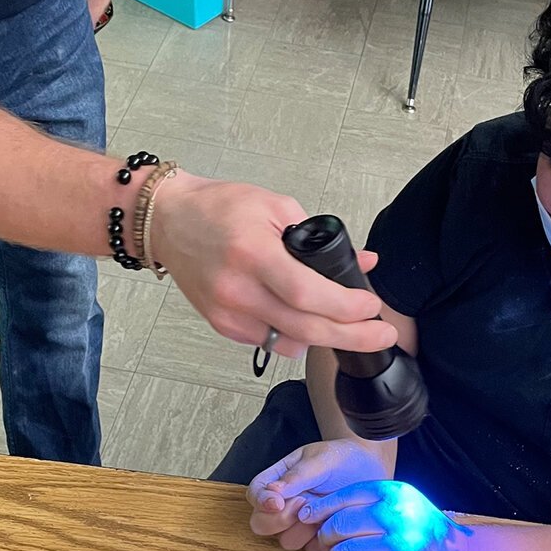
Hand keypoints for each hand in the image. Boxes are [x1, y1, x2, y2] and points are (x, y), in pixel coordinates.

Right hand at [149, 171, 397, 357]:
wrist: (168, 221)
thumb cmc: (220, 207)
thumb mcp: (275, 206)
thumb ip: (320, 236)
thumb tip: (363, 261)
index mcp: (253, 252)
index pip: (307, 293)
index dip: (345, 307)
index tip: (371, 306)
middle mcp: (237, 289)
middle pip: (304, 329)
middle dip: (352, 338)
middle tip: (382, 335)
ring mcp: (227, 313)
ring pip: (288, 343)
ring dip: (324, 339)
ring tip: (348, 326)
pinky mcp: (221, 325)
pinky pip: (268, 343)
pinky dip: (294, 337)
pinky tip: (308, 322)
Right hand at [246, 440, 392, 550]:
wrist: (373, 468)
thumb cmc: (344, 458)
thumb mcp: (321, 459)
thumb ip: (297, 475)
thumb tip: (272, 491)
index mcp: (279, 479)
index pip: (256, 493)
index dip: (261, 502)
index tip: (277, 503)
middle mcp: (286, 503)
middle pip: (261, 524)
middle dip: (280, 520)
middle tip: (304, 504)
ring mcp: (302, 524)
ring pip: (286, 541)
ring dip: (303, 530)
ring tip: (324, 511)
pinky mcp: (320, 539)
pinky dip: (322, 541)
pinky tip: (334, 524)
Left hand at [299, 481, 470, 550]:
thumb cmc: (419, 529)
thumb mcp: (401, 503)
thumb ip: (368, 501)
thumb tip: (317, 509)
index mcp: (396, 494)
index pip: (347, 496)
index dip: (321, 507)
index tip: (306, 516)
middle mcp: (398, 517)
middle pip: (341, 525)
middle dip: (326, 536)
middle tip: (325, 543)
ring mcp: (401, 547)